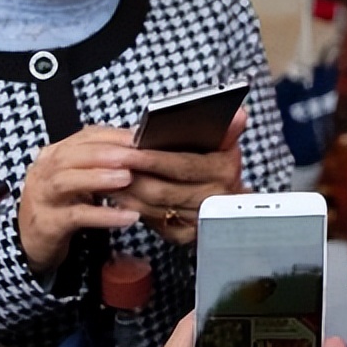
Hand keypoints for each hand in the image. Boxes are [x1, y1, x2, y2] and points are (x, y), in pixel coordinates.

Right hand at [18, 126, 143, 274]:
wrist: (32, 242)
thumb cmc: (63, 204)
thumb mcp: (78, 179)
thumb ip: (100, 162)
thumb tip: (138, 144)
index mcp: (53, 155)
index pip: (83, 137)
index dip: (113, 136)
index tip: (140, 137)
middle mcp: (42, 173)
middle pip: (70, 155)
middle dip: (106, 153)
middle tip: (135, 156)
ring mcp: (42, 198)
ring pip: (66, 181)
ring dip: (99, 177)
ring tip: (127, 178)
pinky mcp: (48, 224)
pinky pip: (76, 217)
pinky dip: (103, 215)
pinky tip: (128, 216)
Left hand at [112, 108, 248, 245]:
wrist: (229, 201)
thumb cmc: (220, 165)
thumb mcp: (226, 143)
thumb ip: (228, 126)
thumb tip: (238, 113)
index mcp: (224, 172)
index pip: (183, 165)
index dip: (153, 160)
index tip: (129, 151)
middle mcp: (213, 198)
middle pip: (163, 190)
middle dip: (133, 177)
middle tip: (109, 164)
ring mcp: (198, 219)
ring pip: (153, 207)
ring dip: (127, 193)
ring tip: (107, 176)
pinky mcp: (185, 234)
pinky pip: (152, 222)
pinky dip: (133, 208)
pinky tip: (119, 194)